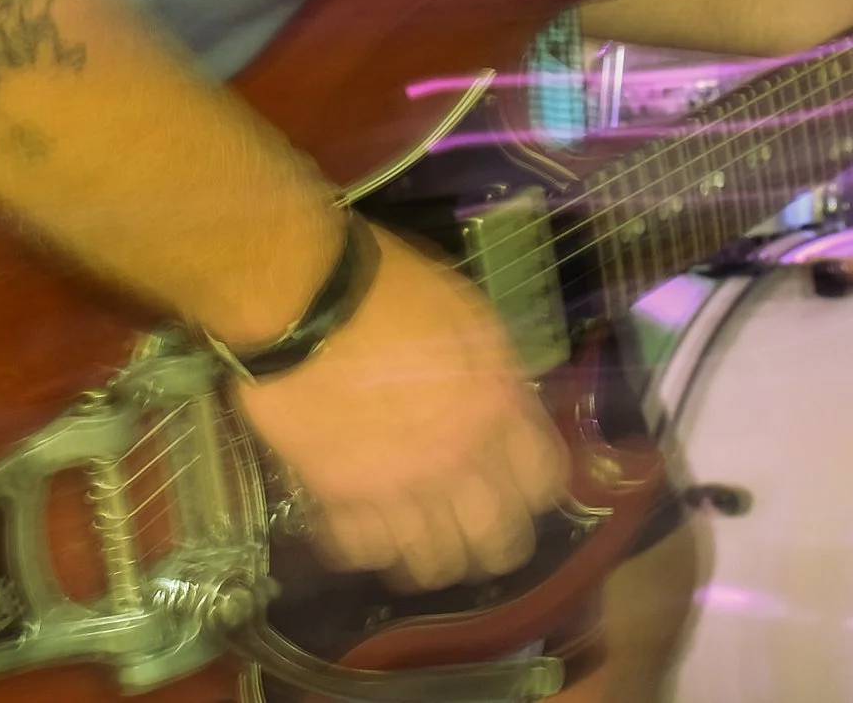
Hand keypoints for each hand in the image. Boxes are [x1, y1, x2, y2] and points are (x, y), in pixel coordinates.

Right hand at [236, 225, 564, 591]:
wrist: (308, 296)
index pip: (545, 482)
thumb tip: (506, 410)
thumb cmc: (391, 287)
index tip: (521, 482)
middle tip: (477, 529)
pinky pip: (365, 553)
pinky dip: (367, 547)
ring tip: (420, 536)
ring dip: (432, 555)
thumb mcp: (467, 315)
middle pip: (498, 544)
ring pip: (433, 565)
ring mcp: (398, 487)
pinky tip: (365, 526)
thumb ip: (495, 374)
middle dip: (494, 544)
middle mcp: (457, 461)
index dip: (536, 487)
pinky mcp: (341, 500)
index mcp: (496, 408)